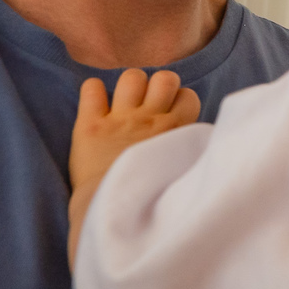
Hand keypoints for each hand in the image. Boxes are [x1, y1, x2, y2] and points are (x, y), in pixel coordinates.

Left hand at [71, 68, 200, 189]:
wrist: (114, 211)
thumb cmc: (153, 196)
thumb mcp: (184, 170)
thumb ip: (189, 148)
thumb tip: (198, 142)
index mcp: (175, 130)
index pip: (188, 95)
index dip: (180, 102)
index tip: (172, 116)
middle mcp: (150, 119)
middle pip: (165, 78)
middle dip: (159, 86)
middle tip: (151, 105)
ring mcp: (120, 119)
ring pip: (132, 77)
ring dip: (129, 86)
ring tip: (125, 103)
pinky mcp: (90, 124)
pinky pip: (91, 88)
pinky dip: (93, 91)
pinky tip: (96, 104)